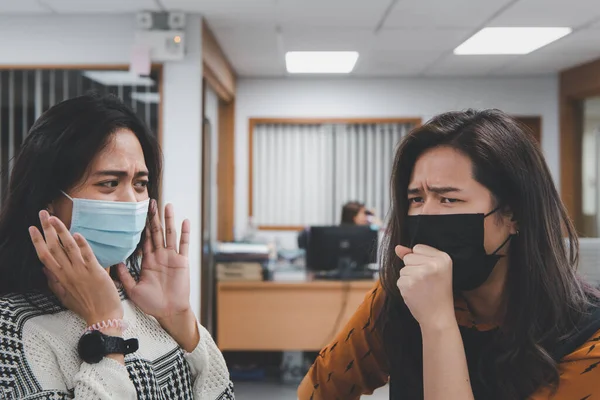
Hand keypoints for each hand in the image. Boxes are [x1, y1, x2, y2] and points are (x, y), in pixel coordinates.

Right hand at [29, 211, 122, 327]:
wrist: (103, 317)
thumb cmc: (85, 307)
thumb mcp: (64, 296)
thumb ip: (54, 282)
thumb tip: (44, 270)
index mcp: (60, 278)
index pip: (44, 256)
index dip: (37, 241)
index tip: (32, 228)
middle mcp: (68, 273)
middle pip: (53, 248)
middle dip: (47, 229)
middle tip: (43, 213)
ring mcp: (81, 272)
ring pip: (68, 248)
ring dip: (61, 232)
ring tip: (55, 218)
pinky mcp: (95, 272)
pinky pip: (87, 256)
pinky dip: (82, 244)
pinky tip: (77, 233)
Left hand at [117, 201, 198, 350]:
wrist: (168, 312)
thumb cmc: (151, 303)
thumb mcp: (132, 289)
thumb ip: (125, 275)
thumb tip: (115, 261)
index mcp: (147, 261)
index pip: (144, 239)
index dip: (141, 226)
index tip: (138, 213)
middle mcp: (160, 256)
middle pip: (156, 232)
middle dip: (153, 217)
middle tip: (151, 202)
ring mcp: (172, 257)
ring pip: (170, 234)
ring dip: (169, 220)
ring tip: (167, 206)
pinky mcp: (182, 261)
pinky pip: (184, 245)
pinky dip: (185, 233)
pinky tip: (185, 221)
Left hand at [396, 244, 455, 330]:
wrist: (438, 316)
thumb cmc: (438, 293)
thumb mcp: (434, 270)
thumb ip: (415, 256)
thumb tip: (397, 247)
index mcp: (444, 258)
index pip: (418, 247)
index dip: (421, 260)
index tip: (431, 273)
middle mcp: (432, 264)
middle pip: (408, 257)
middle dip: (413, 268)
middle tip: (426, 282)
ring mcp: (419, 274)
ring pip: (403, 269)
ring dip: (409, 279)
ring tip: (422, 288)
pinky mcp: (408, 284)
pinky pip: (400, 280)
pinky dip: (405, 287)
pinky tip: (416, 294)